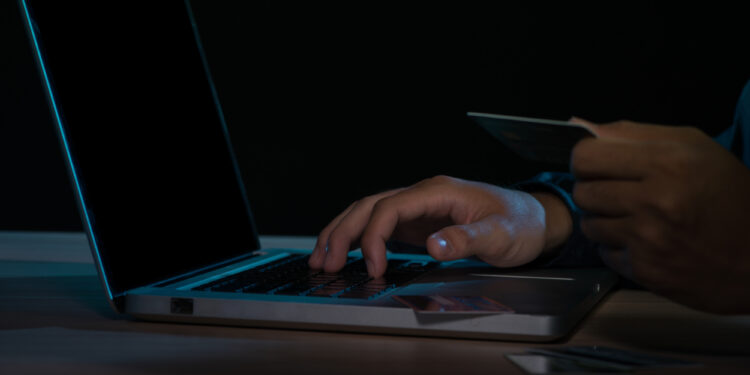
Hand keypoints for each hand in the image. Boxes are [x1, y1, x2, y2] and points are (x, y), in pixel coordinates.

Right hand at [308, 175, 571, 277]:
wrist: (533, 220)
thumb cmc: (519, 223)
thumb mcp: (500, 234)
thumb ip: (467, 239)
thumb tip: (433, 245)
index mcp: (438, 192)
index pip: (391, 207)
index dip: (375, 237)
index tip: (373, 267)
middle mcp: (423, 195)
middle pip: (370, 205)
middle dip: (343, 232)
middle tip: (325, 262)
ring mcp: (419, 207)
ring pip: (370, 212)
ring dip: (344, 232)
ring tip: (322, 257)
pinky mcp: (419, 222)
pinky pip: (381, 225)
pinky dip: (360, 238)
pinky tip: (347, 253)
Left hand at [571, 119, 749, 312]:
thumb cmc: (730, 195)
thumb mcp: (694, 147)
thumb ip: (634, 134)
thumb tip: (582, 128)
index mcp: (667, 162)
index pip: (585, 156)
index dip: (586, 160)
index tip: (598, 166)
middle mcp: (654, 200)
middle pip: (582, 191)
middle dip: (594, 190)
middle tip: (619, 193)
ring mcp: (648, 239)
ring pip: (589, 224)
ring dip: (604, 220)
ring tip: (634, 218)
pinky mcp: (645, 270)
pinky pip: (604, 253)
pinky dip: (618, 248)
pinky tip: (644, 242)